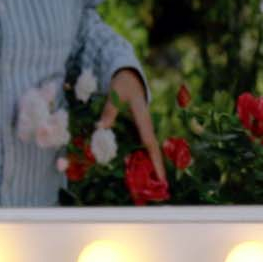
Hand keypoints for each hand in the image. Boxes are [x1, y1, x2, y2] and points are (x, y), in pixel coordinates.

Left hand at [98, 68, 166, 186]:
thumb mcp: (116, 94)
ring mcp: (142, 126)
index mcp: (143, 118)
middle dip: (156, 167)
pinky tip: (137, 166)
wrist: (129, 75)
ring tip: (152, 182)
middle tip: (161, 186)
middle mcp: (145, 125)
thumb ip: (109, 111)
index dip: (155, 160)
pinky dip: (140, 155)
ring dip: (149, 163)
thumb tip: (101, 128)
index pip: (149, 142)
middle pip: (152, 149)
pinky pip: (140, 144)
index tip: (161, 176)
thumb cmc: (123, 84)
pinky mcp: (137, 127)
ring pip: (147, 148)